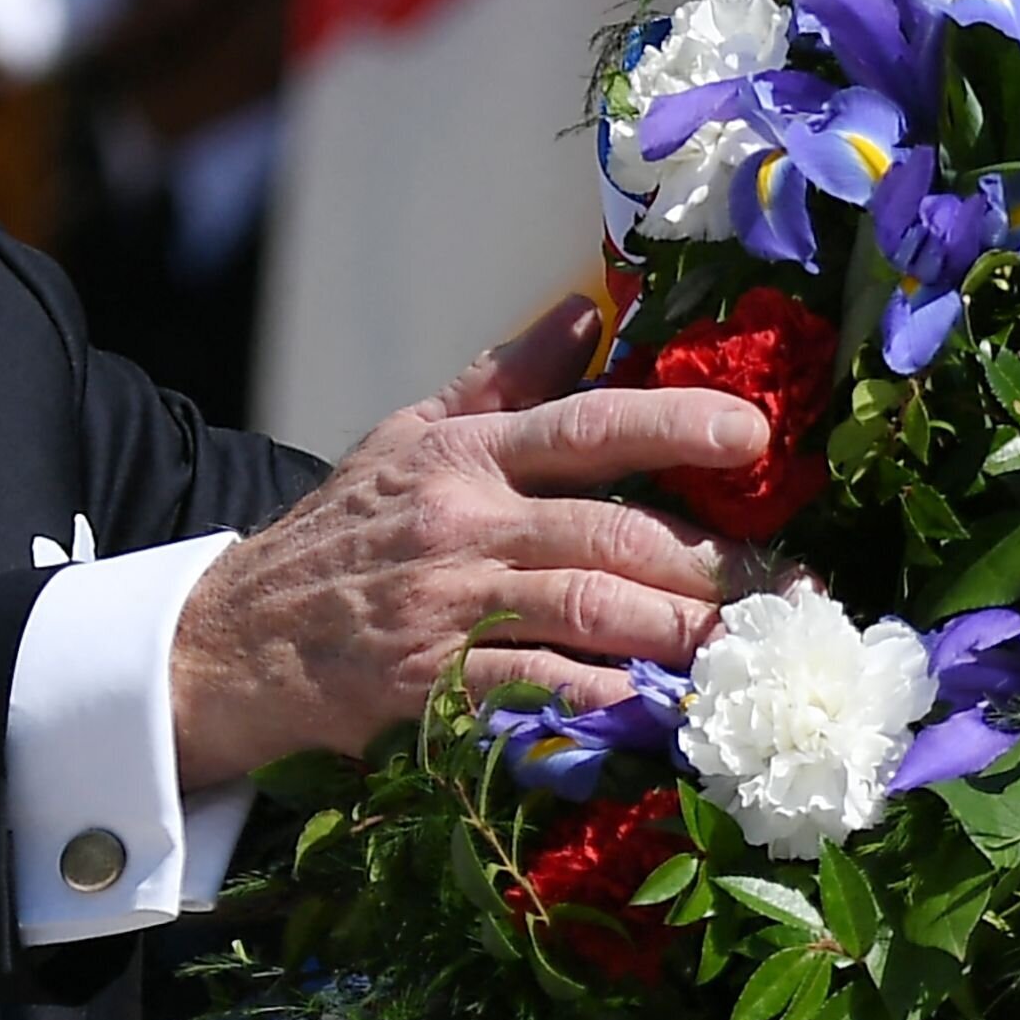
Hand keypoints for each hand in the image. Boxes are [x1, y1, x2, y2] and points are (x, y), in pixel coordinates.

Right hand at [167, 288, 764, 788]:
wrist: (224, 645)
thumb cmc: (336, 540)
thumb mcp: (406, 440)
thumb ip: (504, 380)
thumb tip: (587, 307)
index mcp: (464, 455)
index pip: (587, 424)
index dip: (677, 425)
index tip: (757, 438)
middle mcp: (461, 523)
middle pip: (615, 532)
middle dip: (717, 564)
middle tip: (794, 590)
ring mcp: (447, 606)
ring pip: (593, 610)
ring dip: (684, 634)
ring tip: (753, 649)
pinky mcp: (429, 689)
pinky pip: (539, 690)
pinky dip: (608, 703)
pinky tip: (663, 711)